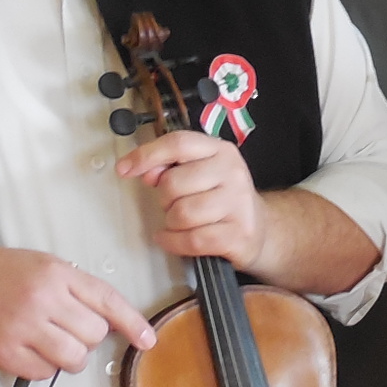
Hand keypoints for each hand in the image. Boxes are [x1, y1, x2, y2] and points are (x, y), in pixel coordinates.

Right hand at [0, 236, 154, 379]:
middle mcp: (42, 298)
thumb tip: (109, 318)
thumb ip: (73, 287)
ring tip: (49, 343)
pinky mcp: (3, 352)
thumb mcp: (39, 264)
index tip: (148, 340)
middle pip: (94, 335)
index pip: (107, 300)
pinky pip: (43, 373)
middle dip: (87, 338)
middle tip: (65, 329)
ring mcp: (22, 326)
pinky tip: (26, 350)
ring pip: (74, 359)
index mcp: (56, 272)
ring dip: (68, 357)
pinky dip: (41, 367)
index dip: (133, 323)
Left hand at [117, 129, 266, 267]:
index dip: (147, 155)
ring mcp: (239, 204)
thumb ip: (171, 167)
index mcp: (220, 151)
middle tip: (174, 204)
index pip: (178, 144)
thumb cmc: (222, 200)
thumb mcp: (200, 174)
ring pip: (182, 214)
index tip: (125, 169)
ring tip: (180, 223)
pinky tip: (172, 239)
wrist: (261, 229)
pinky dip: (174, 242)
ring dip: (171, 223)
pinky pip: (192, 239)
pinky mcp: (239, 234)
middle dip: (165, 199)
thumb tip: (145, 171)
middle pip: (174, 183)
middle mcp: (232, 173)